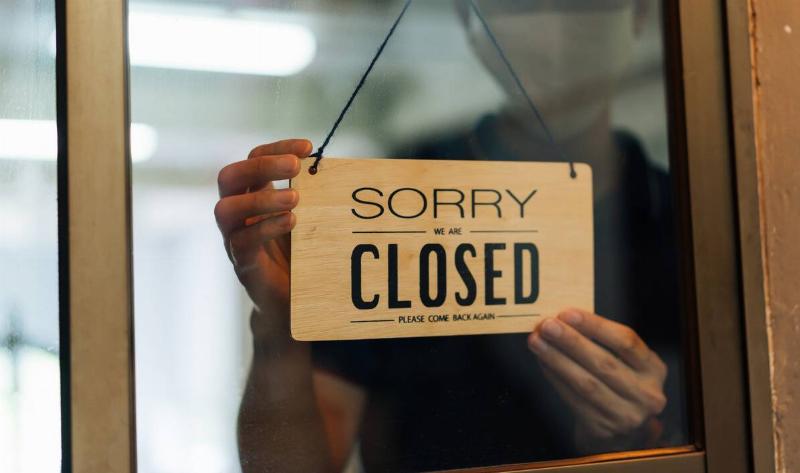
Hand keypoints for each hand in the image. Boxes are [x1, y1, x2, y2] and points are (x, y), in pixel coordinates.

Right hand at [214, 139, 311, 324]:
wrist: (295, 304)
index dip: (277, 148)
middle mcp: (237, 215)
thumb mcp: (309, 218)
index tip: (308, 147)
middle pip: (229, 177)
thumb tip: (334, 167)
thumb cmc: (301, 256)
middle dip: (262, 166)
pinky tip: (291, 221)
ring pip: (226, 209)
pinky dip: (265, 227)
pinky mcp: (244, 265)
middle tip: (295, 166)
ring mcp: (235, 240)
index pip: (253, 159)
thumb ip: (314, 194)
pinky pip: (241, 242)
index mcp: (253, 196)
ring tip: (295, 198)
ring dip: (261, 198)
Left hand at [527, 308, 667, 453]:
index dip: (595, 326)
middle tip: (547, 326)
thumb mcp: (627, 363)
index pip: (626, 342)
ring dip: (557, 359)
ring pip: (585, 383)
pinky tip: (543, 362)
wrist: (622, 431)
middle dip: (571, 341)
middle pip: (604, 362)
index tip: (567, 314)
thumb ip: (605, 342)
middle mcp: (646, 394)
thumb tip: (565, 319)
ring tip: (537, 342)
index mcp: (654, 369)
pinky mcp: (602, 429)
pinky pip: (573, 399)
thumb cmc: (620, 384)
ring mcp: (625, 415)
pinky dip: (555, 378)